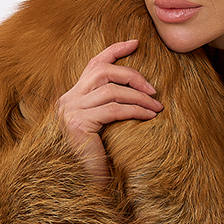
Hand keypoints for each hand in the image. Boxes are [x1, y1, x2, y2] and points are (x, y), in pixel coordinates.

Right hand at [56, 39, 162, 182]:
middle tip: (154, 90)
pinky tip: (148, 116)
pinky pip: (114, 109)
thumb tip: (137, 93)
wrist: (73, 181)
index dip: (115, 50)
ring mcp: (72, 110)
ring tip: (155, 106)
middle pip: (104, 71)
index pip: (93, 64)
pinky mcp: (80, 123)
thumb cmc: (89, 156)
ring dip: (138, 96)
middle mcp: (68, 100)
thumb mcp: (98, 128)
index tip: (136, 42)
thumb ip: (107, 108)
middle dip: (132, 75)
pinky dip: (135, 110)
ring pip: (111, 90)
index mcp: (71, 97)